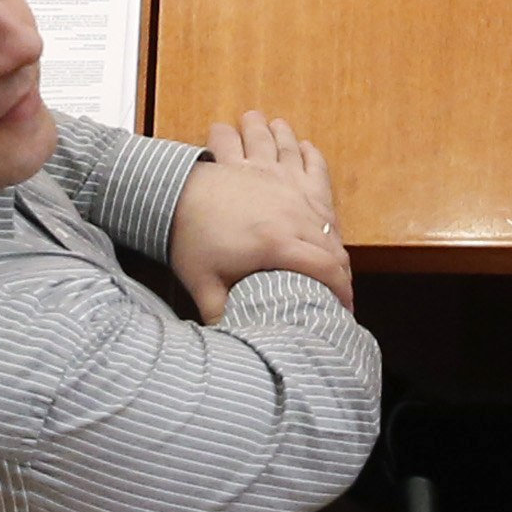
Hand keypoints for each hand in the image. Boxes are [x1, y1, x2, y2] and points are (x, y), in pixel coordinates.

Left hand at [175, 112, 352, 316]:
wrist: (167, 193)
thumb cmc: (187, 239)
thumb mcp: (205, 286)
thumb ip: (224, 317)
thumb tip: (235, 349)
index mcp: (278, 244)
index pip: (327, 270)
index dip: (342, 293)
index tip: (344, 310)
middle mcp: (290, 212)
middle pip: (332, 241)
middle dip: (341, 267)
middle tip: (339, 287)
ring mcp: (283, 186)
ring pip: (323, 203)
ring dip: (332, 223)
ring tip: (332, 239)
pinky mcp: (272, 171)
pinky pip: (304, 162)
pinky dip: (312, 163)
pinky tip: (315, 169)